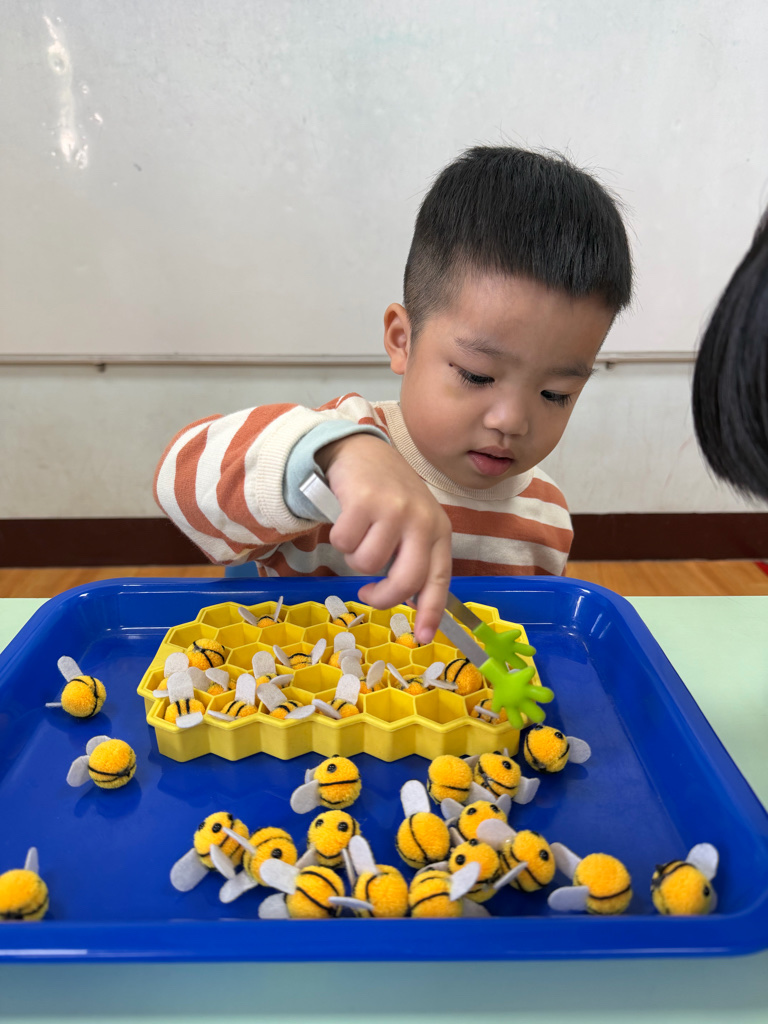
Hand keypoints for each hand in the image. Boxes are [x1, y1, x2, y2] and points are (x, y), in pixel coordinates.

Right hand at [316, 434, 451, 642]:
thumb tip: (412, 601)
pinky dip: (338, 536)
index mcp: (438, 530)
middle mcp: (422, 520)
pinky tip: (345, 518)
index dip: (431, 611)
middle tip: (367, 593)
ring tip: (358, 534)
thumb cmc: (387, 496)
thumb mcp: (411, 523)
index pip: (439, 577)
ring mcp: (394, 509)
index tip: (423, 638)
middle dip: (382, 596)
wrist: (362, 451)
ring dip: (354, 556)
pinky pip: (344, 542)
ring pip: (366, 563)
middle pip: (405, 580)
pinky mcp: (365, 500)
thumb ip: (413, 556)